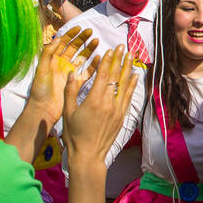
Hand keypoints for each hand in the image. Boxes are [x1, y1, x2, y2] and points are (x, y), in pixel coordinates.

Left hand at [24, 27, 97, 126]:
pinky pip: (87, 72)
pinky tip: (99, 58)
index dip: (71, 34)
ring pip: (82, 58)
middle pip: (74, 48)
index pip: (63, 43)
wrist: (43, 109)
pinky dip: (93, 65)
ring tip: (97, 41)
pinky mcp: (76, 82)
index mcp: (53, 59)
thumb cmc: (39, 90)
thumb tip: (58, 38)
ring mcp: (70, 73)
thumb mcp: (41, 69)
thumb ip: (48, 53)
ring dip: (89, 50)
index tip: (80, 28)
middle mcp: (62, 64)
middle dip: (82, 39)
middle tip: (91, 32)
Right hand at [62, 46, 138, 168]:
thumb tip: (73, 73)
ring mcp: (117, 110)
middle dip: (120, 60)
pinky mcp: (121, 117)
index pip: (103, 75)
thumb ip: (70, 91)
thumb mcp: (68, 112)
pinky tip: (135, 77)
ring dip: (128, 69)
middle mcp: (108, 103)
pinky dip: (132, 86)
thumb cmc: (74, 135)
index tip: (111, 49)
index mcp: (94, 100)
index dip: (108, 60)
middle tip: (123, 47)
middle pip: (116, 77)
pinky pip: (128, 97)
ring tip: (132, 56)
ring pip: (124, 85)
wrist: (88, 156)